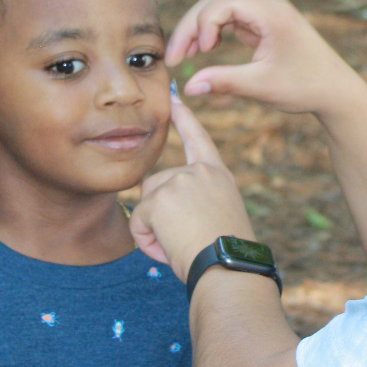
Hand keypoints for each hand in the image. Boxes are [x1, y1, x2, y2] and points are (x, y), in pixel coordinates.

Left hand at [130, 90, 255, 281]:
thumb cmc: (226, 254)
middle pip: (156, 185)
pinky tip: (171, 248)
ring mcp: (179, 182)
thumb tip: (170, 210)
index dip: (184, 118)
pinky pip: (138, 223)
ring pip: (145, 204)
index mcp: (218, 175)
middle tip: (185, 239)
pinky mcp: (160, 198)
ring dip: (153, 229)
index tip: (173, 98)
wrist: (228, 268)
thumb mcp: (219, 216)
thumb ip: (197, 201)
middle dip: (158, 213)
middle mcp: (200, 172)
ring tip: (181, 244)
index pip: (199, 138)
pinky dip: (148, 242)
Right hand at [164, 0, 359, 114]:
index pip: (225, 0)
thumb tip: (188, 87)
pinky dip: (212, 31)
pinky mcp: (263, 23)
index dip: (204, 22)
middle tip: (173, 56)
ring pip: (220, 6)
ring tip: (182, 56)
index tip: (200, 52)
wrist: (336, 91)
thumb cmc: (305, 87)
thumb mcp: (262, 87)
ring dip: (199, 27)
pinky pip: (230, 18)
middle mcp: (269, 5)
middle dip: (193, 25)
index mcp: (273, 13)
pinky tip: (202, 50)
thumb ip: (223, 82)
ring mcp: (266, 12)